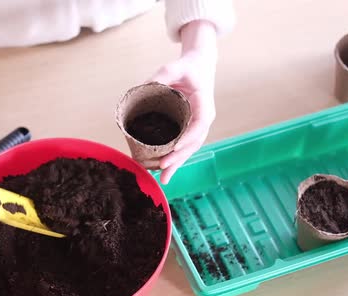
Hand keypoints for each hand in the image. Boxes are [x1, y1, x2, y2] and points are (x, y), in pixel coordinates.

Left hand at [148, 20, 217, 184]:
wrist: (198, 66)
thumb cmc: (187, 67)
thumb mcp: (175, 67)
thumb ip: (161, 75)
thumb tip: (143, 87)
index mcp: (204, 105)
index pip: (199, 124)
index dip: (188, 138)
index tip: (175, 147)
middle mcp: (204, 118)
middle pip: (194, 142)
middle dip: (180, 157)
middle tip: (163, 168)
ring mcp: (198, 125)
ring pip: (189, 148)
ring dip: (178, 163)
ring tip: (164, 178)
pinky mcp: (189, 128)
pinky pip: (184, 145)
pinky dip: (176, 158)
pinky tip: (164, 170)